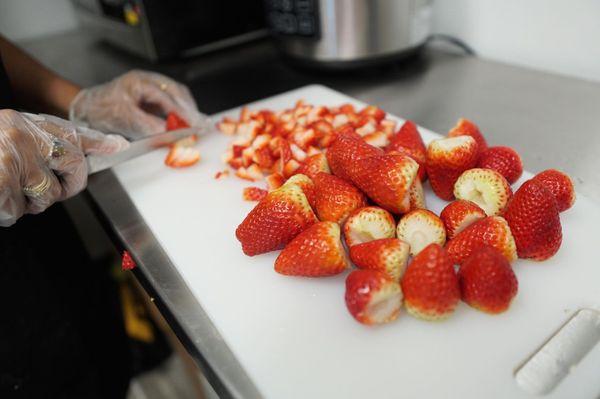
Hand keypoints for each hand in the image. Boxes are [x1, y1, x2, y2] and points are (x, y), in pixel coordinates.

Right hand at [0, 109, 128, 226]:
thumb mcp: (8, 137)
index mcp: (23, 123)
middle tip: (43, 190)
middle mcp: (24, 136)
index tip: (119, 146)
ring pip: (49, 193)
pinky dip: (9, 211)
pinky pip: (20, 209)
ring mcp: (15, 158)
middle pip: (74, 163)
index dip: (98, 142)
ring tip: (7, 188)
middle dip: (67, 185)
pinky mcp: (3, 182)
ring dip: (31, 202)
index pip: (71, 131)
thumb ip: (39, 144)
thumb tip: (88, 154)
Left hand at [69, 70, 201, 138]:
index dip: (182, 112)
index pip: (167, 96)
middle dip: (190, 109)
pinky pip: (171, 101)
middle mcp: (148, 81)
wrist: (87, 108)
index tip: (192, 124)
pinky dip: (180, 111)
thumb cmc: (101, 110)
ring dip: (187, 109)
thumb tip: (169, 132)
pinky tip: (184, 122)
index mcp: (139, 82)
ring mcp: (150, 87)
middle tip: (200, 124)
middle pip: (176, 91)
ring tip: (195, 124)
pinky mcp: (151, 96)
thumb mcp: (124, 119)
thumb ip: (148, 125)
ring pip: (176, 94)